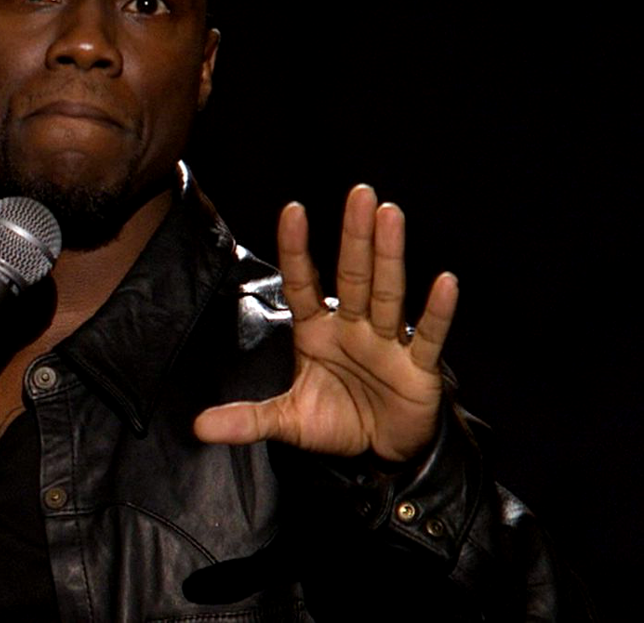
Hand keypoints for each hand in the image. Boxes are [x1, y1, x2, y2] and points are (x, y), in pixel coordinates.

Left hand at [194, 185, 457, 461]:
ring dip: (389, 256)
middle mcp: (353, 327)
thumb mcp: (288, 421)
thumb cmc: (338, 421)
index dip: (297, 250)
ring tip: (389, 214)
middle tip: (359, 192)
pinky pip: (426, 336)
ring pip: (387, 293)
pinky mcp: (417, 368)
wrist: (384, 452)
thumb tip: (198, 427)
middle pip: (353, 276)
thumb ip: (248, 419)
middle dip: (354, 236)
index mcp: (317, 330)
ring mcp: (386, 343)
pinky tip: (444, 282)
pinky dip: (436, 313)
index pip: (303, 283)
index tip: (292, 210)